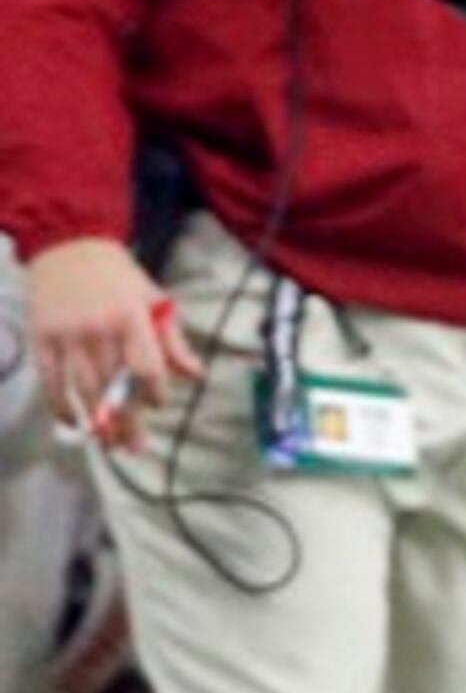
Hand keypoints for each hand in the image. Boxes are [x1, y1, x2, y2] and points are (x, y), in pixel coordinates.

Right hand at [24, 236, 198, 452]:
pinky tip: (74, 423)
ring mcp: (67, 335)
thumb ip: (173, 341)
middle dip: (126, 420)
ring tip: (108, 444)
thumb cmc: (118, 276)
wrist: (67, 245)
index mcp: (132, 318)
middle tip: (135, 448)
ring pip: (84, 388)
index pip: (146, 366)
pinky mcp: (41, 338)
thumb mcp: (154, 300)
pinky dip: (61, 405)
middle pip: (114, 385)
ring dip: (97, 421)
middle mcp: (99, 329)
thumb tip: (197, 376)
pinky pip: (51, 380)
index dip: (153, 392)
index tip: (156, 404)